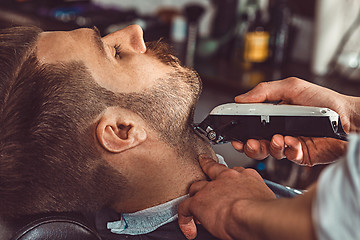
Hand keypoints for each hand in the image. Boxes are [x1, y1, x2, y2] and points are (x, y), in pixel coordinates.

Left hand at [178, 155, 275, 239]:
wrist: (253, 215)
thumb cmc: (265, 211)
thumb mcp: (266, 197)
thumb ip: (258, 196)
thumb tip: (260, 206)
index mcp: (246, 177)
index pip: (233, 170)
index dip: (225, 173)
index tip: (223, 174)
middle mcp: (227, 178)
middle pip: (211, 173)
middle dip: (207, 179)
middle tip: (205, 188)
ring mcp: (211, 188)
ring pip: (196, 187)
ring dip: (195, 197)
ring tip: (196, 209)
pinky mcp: (199, 201)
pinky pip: (185, 207)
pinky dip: (184, 218)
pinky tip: (188, 227)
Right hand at [232, 77, 359, 165]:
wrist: (349, 117)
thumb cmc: (324, 100)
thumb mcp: (292, 87)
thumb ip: (265, 91)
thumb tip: (241, 98)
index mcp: (273, 117)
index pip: (250, 126)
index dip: (240, 132)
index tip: (234, 134)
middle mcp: (279, 131)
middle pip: (256, 144)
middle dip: (250, 145)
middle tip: (250, 142)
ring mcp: (290, 144)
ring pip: (269, 152)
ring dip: (269, 147)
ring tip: (278, 138)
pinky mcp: (301, 155)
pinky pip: (288, 157)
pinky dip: (289, 150)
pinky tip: (294, 142)